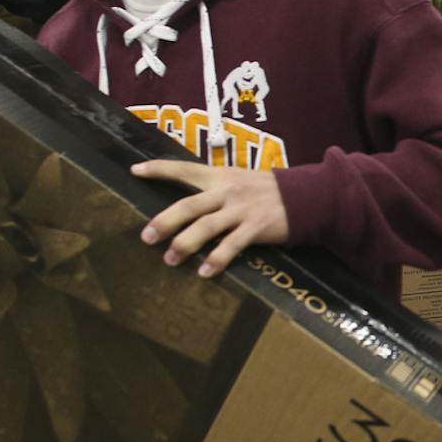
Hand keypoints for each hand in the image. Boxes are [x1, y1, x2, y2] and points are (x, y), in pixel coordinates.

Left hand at [131, 159, 289, 276]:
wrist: (307, 196)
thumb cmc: (269, 190)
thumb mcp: (240, 179)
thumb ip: (215, 187)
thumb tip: (188, 203)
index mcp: (220, 175)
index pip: (184, 168)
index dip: (159, 169)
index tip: (135, 171)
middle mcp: (227, 191)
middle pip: (189, 205)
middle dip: (165, 221)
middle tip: (146, 237)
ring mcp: (241, 209)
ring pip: (206, 227)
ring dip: (185, 244)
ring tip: (170, 260)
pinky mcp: (256, 227)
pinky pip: (231, 246)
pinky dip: (216, 260)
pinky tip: (204, 272)